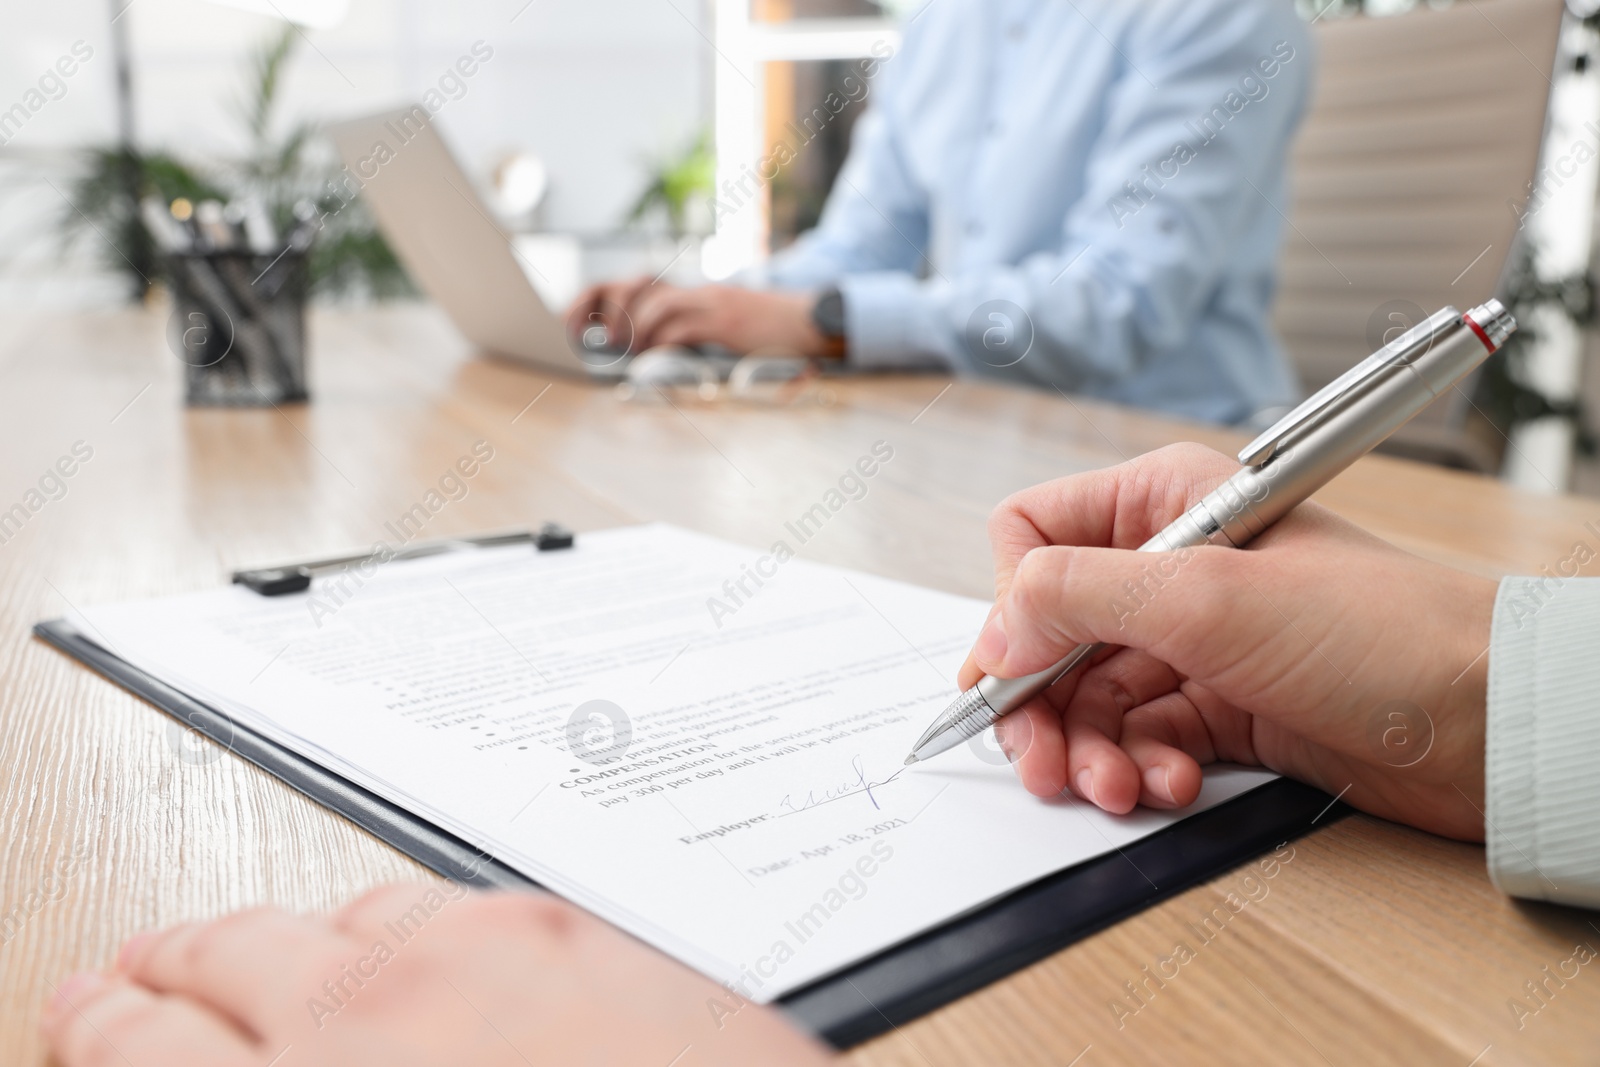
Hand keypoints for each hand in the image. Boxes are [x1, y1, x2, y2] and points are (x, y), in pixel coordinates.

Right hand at [42, 885, 832, 1066]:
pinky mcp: (583, 928)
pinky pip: (451, 899)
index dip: (102, 1030)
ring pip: (339, 914)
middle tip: (123, 980)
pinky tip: (400, 945)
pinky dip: (397, 923)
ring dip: (281, 939)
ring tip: (251, 956)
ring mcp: (493, 955)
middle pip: (225, 957)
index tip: (82, 1020)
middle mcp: (392, 1013)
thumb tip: (269, 1065)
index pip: (147, 1048)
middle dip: (160, 971)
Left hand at [567, 278, 834, 357]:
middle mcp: (696, 291)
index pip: (632, 284)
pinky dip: (662, 343)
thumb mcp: (723, 327)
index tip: (578, 324)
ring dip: (634, 330)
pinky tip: (656, 357)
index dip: (598, 298)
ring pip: (655, 306)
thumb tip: (653, 353)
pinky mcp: (726, 321)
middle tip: (599, 339)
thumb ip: (691, 332)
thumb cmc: (768, 332)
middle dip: (608, 309)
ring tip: (630, 352)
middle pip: (635, 285)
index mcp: (691, 292)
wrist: (810, 322)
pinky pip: (682, 328)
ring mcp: (711, 303)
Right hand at [958, 443, 1494, 840]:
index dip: (1013, 607)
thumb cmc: (1381, 628)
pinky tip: (1170, 786)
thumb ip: (1077, 598)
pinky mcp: (1223, 706)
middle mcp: (1171, 569)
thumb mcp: (1205, 596)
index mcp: (1164, 504)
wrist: (1489, 718)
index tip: (1016, 671)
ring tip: (1120, 787)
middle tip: (1045, 764)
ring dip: (1092, 751)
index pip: (1034, 537)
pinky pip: (1143, 740)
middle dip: (1043, 706)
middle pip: (1051, 636)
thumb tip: (992, 633)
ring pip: (1091, 700)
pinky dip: (1143, 769)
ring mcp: (1196, 642)